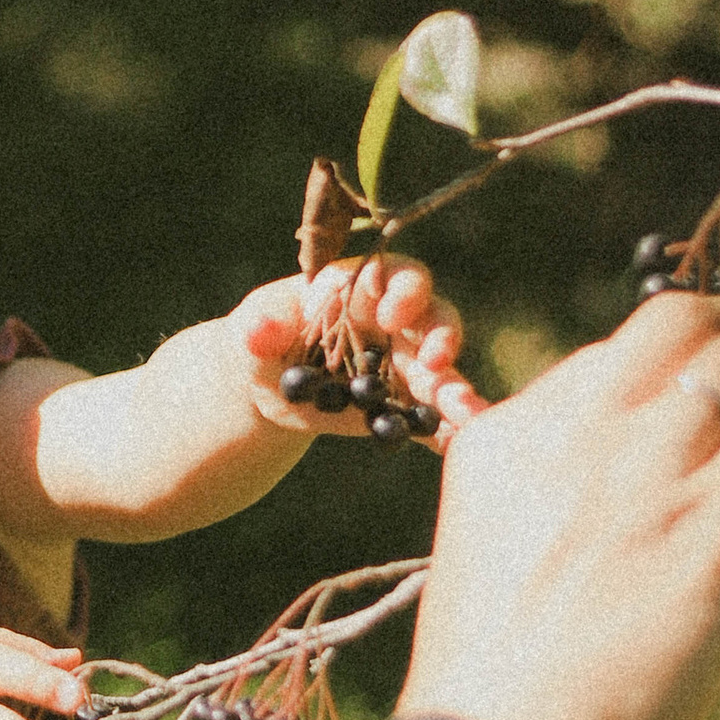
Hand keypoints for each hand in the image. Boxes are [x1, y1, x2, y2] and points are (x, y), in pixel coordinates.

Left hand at [233, 256, 483, 438]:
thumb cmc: (266, 338)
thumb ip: (260, 325)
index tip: (389, 316)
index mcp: (363, 289)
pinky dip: (445, 430)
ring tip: (464, 413)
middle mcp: (396, 323)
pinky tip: (455, 444)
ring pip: (442, 372)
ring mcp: (405, 365)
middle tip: (434, 362)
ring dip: (455, 390)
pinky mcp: (403, 403)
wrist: (272, 384)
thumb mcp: (255, 327)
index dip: (405, 290)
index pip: (399, 275)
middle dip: (442, 338)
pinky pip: (431, 416)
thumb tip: (258, 330)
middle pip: (435, 319)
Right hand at [395, 294, 719, 719]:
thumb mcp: (489, 555)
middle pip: (672, 321)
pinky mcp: (710, 528)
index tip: (702, 377)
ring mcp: (643, 475)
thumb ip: (546, 497)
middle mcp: (576, 436)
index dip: (668, 360)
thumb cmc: (492, 685)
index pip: (606, 359)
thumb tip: (629, 482)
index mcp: (506, 441)